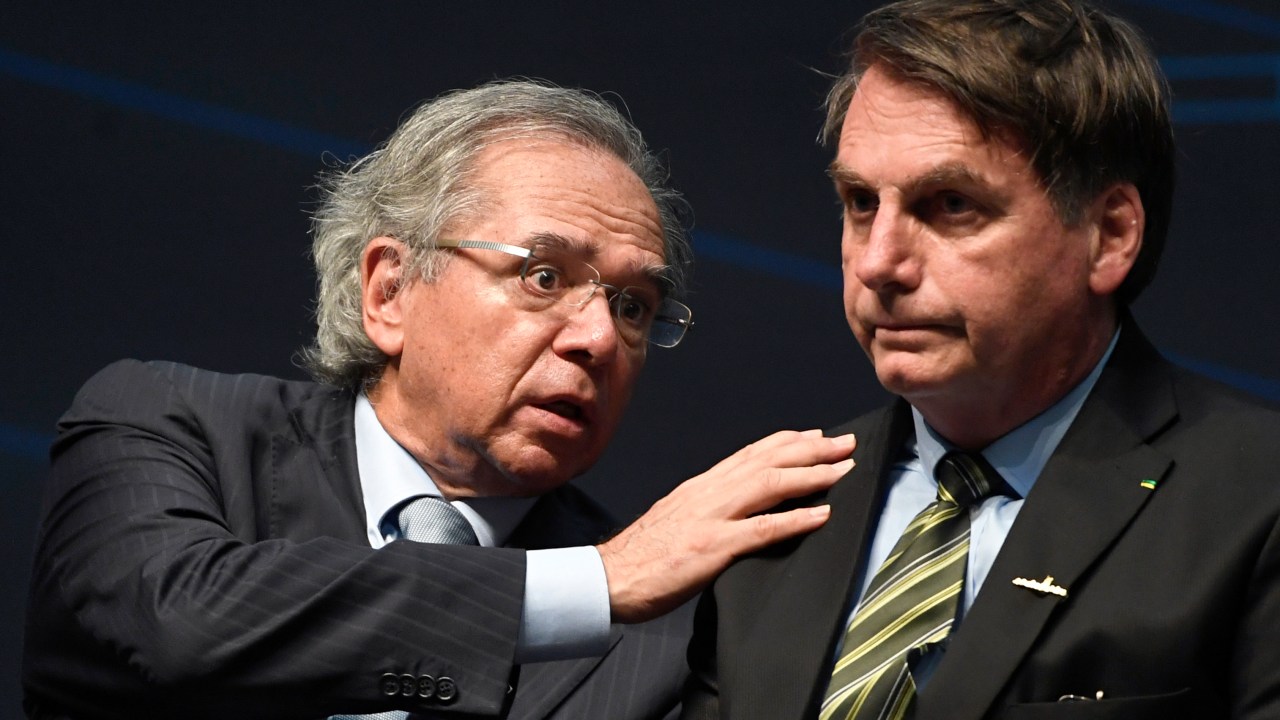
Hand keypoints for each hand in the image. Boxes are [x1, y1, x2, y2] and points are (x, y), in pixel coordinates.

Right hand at [597, 429, 855, 622]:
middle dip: (810, 449)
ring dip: (810, 474)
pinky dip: (794, 519)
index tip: (816, 435)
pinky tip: (821, 515)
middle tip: (846, 443)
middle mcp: (708, 493)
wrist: (608, 578)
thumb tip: (739, 508)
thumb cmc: (641, 556)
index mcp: (700, 487)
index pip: (750, 453)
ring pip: (768, 485)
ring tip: (843, 469)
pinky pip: (761, 530)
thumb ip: (707, 508)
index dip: (787, 442)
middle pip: (767, 461)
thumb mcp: (677, 518)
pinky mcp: (711, 548)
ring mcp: (710, 518)